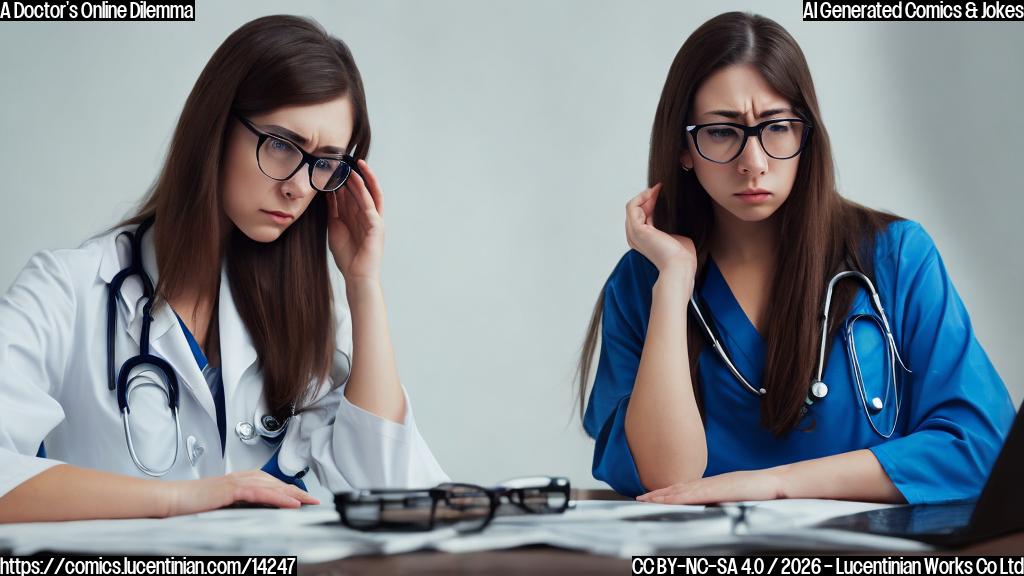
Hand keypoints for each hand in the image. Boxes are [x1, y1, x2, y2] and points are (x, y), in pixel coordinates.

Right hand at [162, 470, 319, 516]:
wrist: (173, 499)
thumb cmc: (194, 503)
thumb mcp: (224, 504)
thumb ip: (242, 505)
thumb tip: (260, 512)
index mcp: (243, 479)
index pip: (274, 484)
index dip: (292, 491)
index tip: (307, 499)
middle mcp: (243, 477)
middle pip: (278, 484)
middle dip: (299, 492)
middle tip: (315, 501)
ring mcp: (238, 482)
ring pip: (273, 487)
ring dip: (294, 495)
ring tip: (310, 502)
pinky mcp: (231, 490)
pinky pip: (261, 494)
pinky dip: (278, 498)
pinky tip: (291, 504)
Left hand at [326, 159, 384, 282]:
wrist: (357, 276)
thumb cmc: (348, 257)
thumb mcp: (335, 228)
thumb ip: (334, 211)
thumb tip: (329, 192)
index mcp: (359, 219)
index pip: (353, 196)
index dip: (346, 182)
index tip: (336, 168)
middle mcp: (369, 217)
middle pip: (363, 192)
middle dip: (355, 176)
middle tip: (345, 161)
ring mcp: (374, 221)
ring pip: (369, 194)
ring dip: (362, 178)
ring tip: (354, 164)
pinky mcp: (377, 225)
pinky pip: (370, 203)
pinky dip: (364, 190)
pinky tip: (356, 179)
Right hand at [625, 183, 696, 277]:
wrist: (680, 266)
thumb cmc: (681, 256)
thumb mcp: (675, 236)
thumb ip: (669, 227)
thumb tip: (674, 217)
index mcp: (642, 240)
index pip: (641, 216)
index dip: (650, 203)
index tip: (661, 192)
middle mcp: (634, 237)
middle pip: (635, 210)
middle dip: (647, 197)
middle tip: (660, 188)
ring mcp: (634, 234)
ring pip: (632, 207)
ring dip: (644, 195)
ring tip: (658, 189)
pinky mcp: (637, 230)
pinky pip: (633, 207)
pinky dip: (642, 197)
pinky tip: (654, 193)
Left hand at [635, 468, 784, 504]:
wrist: (776, 482)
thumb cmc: (759, 491)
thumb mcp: (734, 496)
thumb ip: (720, 499)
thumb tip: (710, 506)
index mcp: (711, 485)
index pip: (683, 489)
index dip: (665, 492)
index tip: (651, 496)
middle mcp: (708, 483)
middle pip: (677, 488)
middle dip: (657, 494)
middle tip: (639, 498)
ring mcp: (712, 485)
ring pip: (681, 490)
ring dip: (662, 495)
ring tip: (646, 499)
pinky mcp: (718, 489)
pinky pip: (694, 494)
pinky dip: (679, 496)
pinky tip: (668, 499)